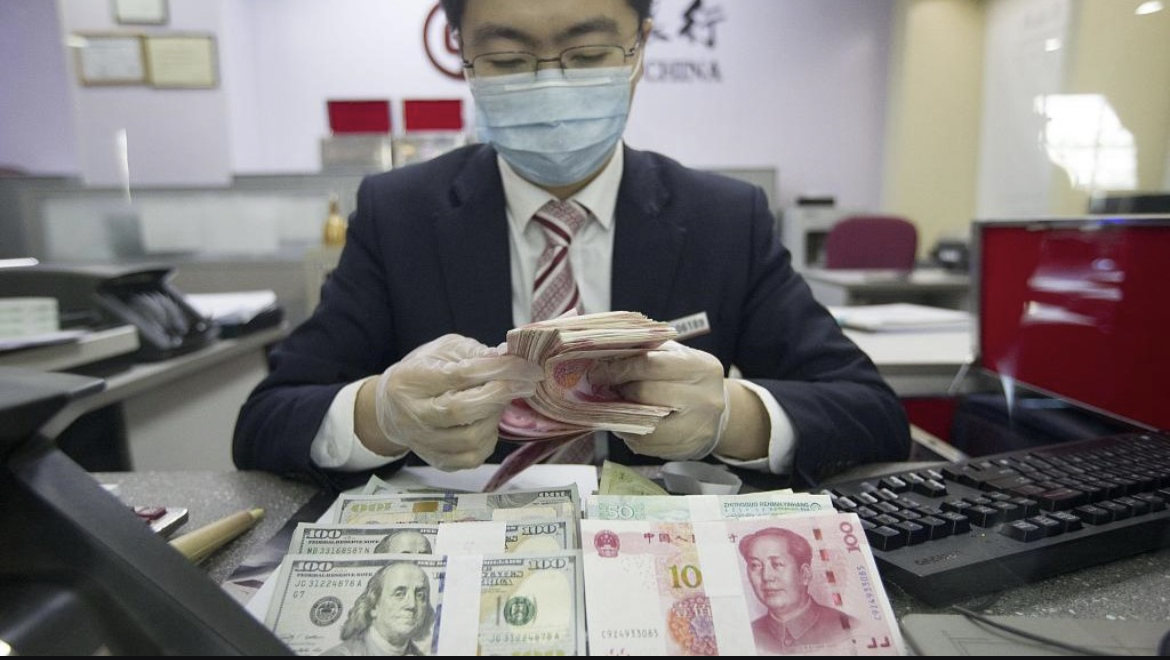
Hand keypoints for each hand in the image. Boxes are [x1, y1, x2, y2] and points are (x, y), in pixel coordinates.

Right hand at [372, 334, 543, 470]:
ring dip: (495, 416)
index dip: (498, 370)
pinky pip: (473, 456)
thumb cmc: (423, 372)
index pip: (459, 375)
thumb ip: (475, 353)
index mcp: (411, 380)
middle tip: (525, 383)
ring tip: (497, 401)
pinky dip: (489, 438)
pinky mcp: (438, 461)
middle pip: (463, 410)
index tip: (526, 366)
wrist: (391, 408)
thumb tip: (508, 357)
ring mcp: (424, 442)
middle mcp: (413, 414)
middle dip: (502, 395)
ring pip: (471, 437)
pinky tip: (487, 422)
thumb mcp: (444, 350)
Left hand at [589, 341, 727, 460]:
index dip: (620, 369)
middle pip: (646, 393)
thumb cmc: (688, 380)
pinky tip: (632, 425)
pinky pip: (647, 444)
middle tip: (609, 389)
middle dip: (621, 391)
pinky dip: (632, 435)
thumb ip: (646, 353)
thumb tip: (605, 358)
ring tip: (618, 408)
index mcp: (700, 367)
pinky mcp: (687, 448)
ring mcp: (698, 426)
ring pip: (644, 423)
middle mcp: (704, 397)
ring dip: (623, 416)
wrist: (719, 415)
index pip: (651, 364)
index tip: (598, 372)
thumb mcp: (675, 357)